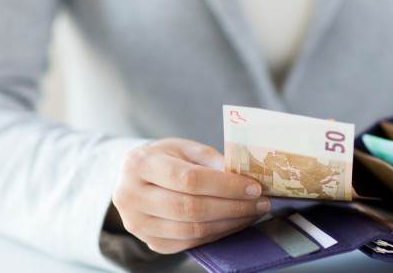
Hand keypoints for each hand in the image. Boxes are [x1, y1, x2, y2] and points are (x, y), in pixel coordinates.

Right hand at [111, 138, 269, 253]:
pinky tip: (235, 222)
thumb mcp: (184, 148)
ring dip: (230, 223)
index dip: (225, 186)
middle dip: (233, 206)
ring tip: (253, 212)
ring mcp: (138, 224)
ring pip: (193, 230)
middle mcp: (131, 196)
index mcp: (139, 164)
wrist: (134, 180)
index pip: (188, 179)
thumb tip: (246, 177)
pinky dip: (218, 234)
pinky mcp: (151, 243)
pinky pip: (191, 242)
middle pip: (191, 208)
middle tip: (261, 202)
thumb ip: (212, 160)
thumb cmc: (164, 159)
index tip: (254, 187)